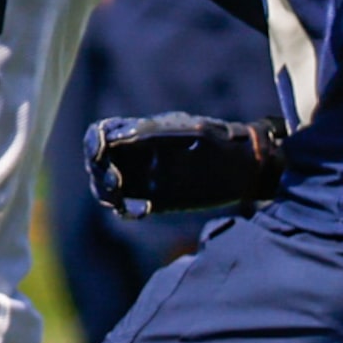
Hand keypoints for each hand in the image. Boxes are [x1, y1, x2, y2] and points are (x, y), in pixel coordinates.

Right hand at [85, 112, 287, 219]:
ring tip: (121, 200)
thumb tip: (123, 135)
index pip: (101, 132)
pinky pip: (128, 206)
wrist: (249, 166)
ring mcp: (144, 177)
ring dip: (108, 193)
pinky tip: (142, 211)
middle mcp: (137, 154)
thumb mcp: (192, 131)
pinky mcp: (154, 199)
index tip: (99, 152)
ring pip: (108, 186)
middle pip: (98, 162)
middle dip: (98, 172)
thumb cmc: (223, 141)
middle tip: (114, 182)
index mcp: (141, 130)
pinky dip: (128, 209)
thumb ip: (156, 133)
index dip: (93, 141)